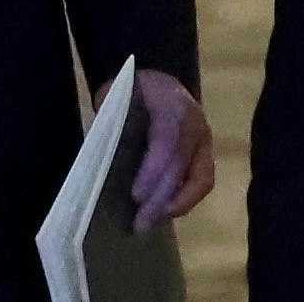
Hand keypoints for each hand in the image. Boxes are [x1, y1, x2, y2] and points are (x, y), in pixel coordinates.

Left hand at [128, 69, 214, 228]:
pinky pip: (201, 182)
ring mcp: (203, 140)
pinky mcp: (204, 156)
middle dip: (163, 198)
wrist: (150, 80)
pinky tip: (162, 214)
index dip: (154, 171)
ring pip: (202, 178)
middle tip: (140, 222)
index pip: (168, 141)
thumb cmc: (128, 91)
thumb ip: (112, 126)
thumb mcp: (115, 97)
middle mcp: (195, 122)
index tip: (136, 196)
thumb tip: (100, 163)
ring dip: (178, 205)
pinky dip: (183, 202)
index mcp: (173, 102)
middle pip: (186, 165)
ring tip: (152, 223)